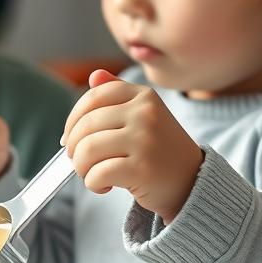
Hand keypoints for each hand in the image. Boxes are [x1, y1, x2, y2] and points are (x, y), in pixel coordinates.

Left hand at [61, 69, 202, 223]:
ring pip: (87, 150)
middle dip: (74, 149)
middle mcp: (145, 113)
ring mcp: (145, 140)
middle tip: (81, 162)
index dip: (73, 120)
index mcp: (143, 96)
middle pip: (85, 126)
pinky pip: (97, 174)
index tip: (70, 138)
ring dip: (81, 168)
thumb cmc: (159, 150)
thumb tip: (94, 76)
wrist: (191, 183)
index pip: (92, 98)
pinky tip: (105, 186)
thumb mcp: (144, 115)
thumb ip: (118, 94)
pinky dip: (93, 184)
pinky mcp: (142, 169)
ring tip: (92, 174)